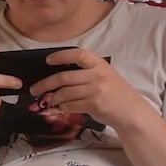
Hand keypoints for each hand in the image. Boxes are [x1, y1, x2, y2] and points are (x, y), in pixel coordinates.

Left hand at [29, 48, 151, 131]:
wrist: (131, 111)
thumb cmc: (115, 92)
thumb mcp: (104, 75)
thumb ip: (85, 73)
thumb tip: (58, 76)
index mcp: (99, 64)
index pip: (78, 54)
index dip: (61, 56)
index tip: (47, 60)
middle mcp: (97, 75)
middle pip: (64, 77)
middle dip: (45, 84)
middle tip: (34, 89)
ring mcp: (96, 90)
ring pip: (65, 93)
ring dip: (53, 98)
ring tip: (48, 101)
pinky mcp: (94, 105)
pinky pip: (71, 105)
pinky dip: (62, 107)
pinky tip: (60, 108)